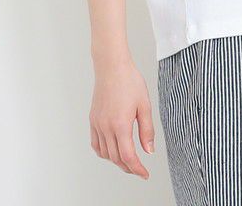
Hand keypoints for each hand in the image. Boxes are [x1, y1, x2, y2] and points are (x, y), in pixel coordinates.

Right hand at [89, 58, 155, 178]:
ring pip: (105, 153)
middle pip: (116, 158)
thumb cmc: (130, 81)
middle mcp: (106, 127)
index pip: (128, 157)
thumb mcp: (145, 105)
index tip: (145, 174)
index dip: (137, 169)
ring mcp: (97, 124)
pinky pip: (96, 144)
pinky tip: (112, 150)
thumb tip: (149, 151)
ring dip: (116, 161)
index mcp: (120, 124)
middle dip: (129, 167)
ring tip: (129, 160)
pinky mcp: (93, 120)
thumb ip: (147, 130)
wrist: (112, 66)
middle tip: (140, 169)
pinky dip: (104, 152)